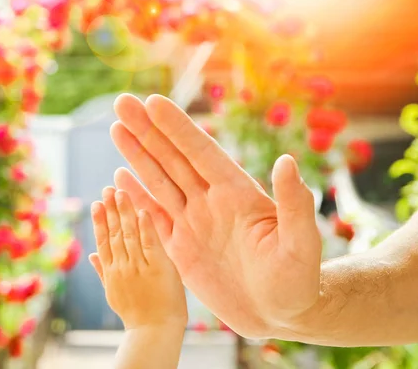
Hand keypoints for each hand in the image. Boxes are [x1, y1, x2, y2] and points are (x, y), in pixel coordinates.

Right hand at [89, 187, 187, 329]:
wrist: (154, 332)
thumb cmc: (137, 314)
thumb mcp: (114, 293)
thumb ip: (103, 271)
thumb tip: (91, 255)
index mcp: (112, 271)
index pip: (103, 240)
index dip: (100, 221)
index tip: (96, 203)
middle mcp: (123, 266)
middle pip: (114, 233)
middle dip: (110, 210)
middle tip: (107, 188)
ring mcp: (139, 266)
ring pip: (129, 234)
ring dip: (124, 212)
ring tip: (119, 192)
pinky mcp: (158, 267)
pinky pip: (150, 243)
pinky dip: (145, 227)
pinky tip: (141, 211)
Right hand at [109, 94, 321, 337]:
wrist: (281, 315)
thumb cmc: (299, 280)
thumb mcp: (301, 242)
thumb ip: (293, 203)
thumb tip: (286, 161)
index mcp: (237, 194)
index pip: (201, 153)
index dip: (177, 128)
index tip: (153, 102)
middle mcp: (211, 201)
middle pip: (172, 159)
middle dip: (147, 131)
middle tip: (122, 103)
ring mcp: (194, 223)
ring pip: (159, 182)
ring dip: (137, 156)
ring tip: (116, 129)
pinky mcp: (181, 248)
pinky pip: (154, 217)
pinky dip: (136, 198)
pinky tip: (120, 178)